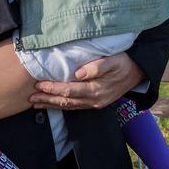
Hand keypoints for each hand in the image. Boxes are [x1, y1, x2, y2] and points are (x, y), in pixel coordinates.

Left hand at [30, 53, 144, 109]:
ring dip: (51, 105)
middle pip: (66, 101)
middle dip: (47, 99)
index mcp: (96, 89)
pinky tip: (51, 104)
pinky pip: (74, 107)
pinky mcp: (94, 104)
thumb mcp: (113, 61)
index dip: (53, 88)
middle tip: (31, 96)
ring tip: (35, 103)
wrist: (137, 73)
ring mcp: (94, 104)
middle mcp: (94, 100)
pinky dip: (61, 106)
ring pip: (68, 106)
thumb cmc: (123, 63)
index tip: (40, 84)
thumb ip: (97, 66)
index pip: (70, 90)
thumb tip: (79, 73)